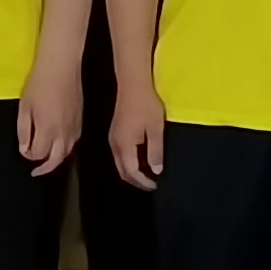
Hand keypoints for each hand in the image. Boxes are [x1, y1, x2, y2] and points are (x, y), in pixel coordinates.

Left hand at [19, 55, 84, 178]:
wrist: (62, 66)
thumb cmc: (39, 83)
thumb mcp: (25, 107)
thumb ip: (24, 131)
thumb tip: (25, 149)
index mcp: (48, 130)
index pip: (39, 154)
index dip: (29, 155)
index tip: (23, 150)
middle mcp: (64, 133)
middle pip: (56, 160)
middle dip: (45, 167)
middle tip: (36, 171)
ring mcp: (75, 127)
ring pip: (67, 152)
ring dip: (57, 158)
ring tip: (47, 159)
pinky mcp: (81, 120)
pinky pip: (74, 142)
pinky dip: (66, 148)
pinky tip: (59, 144)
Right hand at [110, 73, 169, 191]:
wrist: (133, 84)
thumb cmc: (146, 105)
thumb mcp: (156, 129)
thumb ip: (155, 151)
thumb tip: (156, 170)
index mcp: (124, 145)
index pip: (132, 172)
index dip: (143, 182)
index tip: (156, 185)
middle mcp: (115, 145)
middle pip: (123, 171)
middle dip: (136, 180)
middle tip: (152, 184)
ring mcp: (113, 138)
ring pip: (121, 163)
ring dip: (133, 171)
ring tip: (148, 174)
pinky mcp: (116, 133)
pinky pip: (120, 155)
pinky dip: (130, 162)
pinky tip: (142, 159)